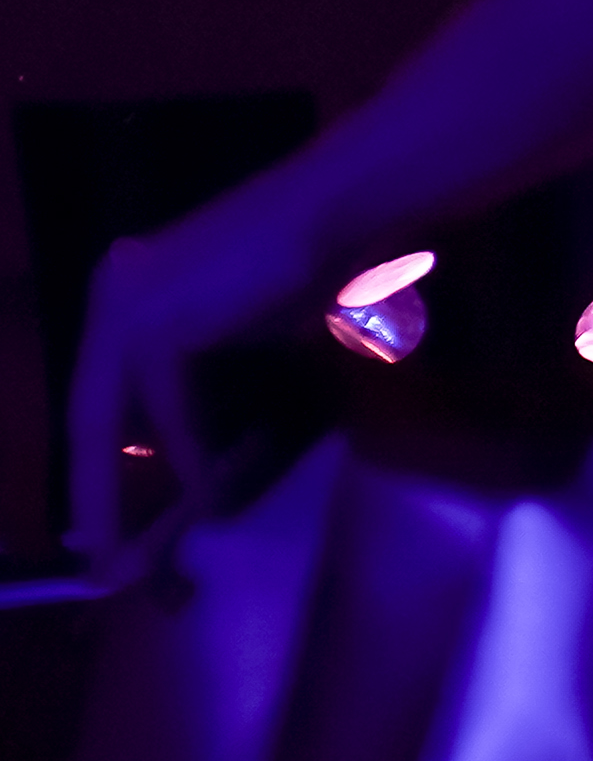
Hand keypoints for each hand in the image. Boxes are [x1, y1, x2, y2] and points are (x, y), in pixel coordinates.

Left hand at [66, 186, 328, 568]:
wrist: (339, 203)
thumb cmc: (313, 259)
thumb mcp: (244, 328)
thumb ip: (208, 376)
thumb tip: (197, 446)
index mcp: (127, 295)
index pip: (99, 395)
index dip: (97, 461)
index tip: (95, 522)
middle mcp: (112, 295)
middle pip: (85, 413)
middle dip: (88, 490)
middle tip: (92, 558)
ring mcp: (126, 304)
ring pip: (103, 416)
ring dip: (114, 486)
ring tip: (123, 545)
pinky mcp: (156, 319)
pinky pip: (164, 403)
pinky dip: (185, 449)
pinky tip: (202, 490)